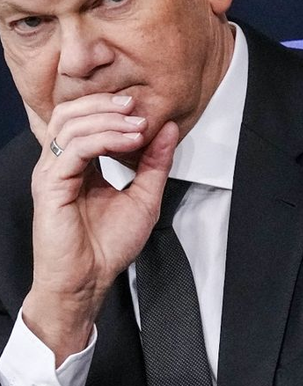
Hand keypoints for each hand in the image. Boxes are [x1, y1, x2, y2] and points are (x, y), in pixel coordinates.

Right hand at [22, 95, 178, 362]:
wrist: (90, 279)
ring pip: (71, 126)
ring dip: (108, 120)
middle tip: (137, 105)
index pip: (84, 120)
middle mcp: (60, 164)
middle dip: (106, 105)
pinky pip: (74, 149)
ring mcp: (52, 173)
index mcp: (78, 165)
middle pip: (71, 114)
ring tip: (138, 125)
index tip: (145, 108)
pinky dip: (104, 139)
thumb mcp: (144, 197)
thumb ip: (154, 163)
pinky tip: (129, 141)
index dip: (112, 109)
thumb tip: (167, 129)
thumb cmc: (108, 245)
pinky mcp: (50, 185)